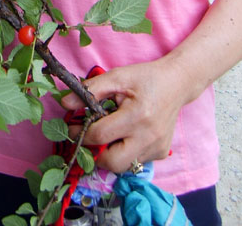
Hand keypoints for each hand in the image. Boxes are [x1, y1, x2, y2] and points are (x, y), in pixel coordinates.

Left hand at [61, 59, 183, 173]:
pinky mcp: (161, 153)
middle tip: (89, 138)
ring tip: (108, 133)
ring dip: (110, 154)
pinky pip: (136, 161)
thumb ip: (90, 90)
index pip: (101, 135)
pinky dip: (125, 152)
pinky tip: (125, 134)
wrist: (177, 83)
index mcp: (137, 116)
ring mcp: (157, 148)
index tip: (72, 128)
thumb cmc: (145, 78)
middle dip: (95, 153)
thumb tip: (64, 103)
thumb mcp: (117, 77)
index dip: (81, 133)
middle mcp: (149, 137)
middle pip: (113, 162)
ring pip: (124, 165)